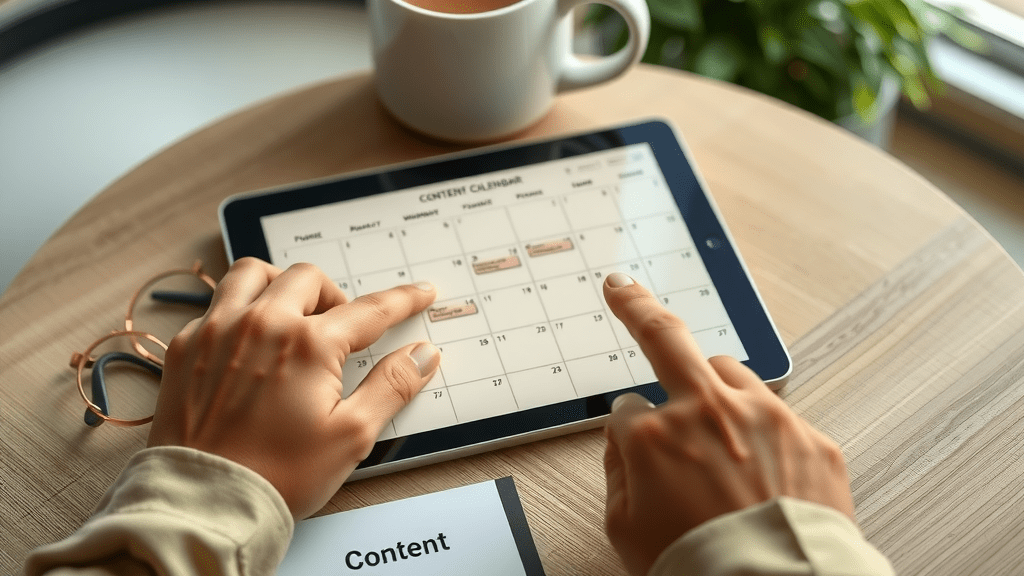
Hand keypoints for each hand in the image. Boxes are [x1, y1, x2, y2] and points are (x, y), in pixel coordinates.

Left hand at [148, 258, 440, 518]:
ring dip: (280, 283)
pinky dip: (238, 310)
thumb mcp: (351, 436)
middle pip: (308, 279)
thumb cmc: (278, 475)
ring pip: (252, 274)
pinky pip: (214, 305)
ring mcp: (217, 331)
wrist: (205, 503)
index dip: (402, 300)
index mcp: (308, 345)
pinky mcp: (185, 347)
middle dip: (334, 295)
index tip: (420, 292)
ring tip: (291, 313)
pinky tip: (248, 340)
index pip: (369, 310)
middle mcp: (261, 324)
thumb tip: (424, 354)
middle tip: (341, 327)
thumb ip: (392, 386)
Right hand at [601, 273, 854, 575]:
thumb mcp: (624, 528)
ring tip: (720, 425)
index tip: (635, 443)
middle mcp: (710, 412)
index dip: (628, 432)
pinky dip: (768, 436)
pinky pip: (781, 419)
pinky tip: (765, 470)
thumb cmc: (696, 567)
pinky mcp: (812, 439)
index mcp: (654, 435)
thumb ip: (618, 471)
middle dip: (639, 308)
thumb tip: (624, 438)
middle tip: (625, 291)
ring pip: (732, 372)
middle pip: (668, 337)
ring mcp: (767, 420)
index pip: (626, 408)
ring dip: (718, 388)